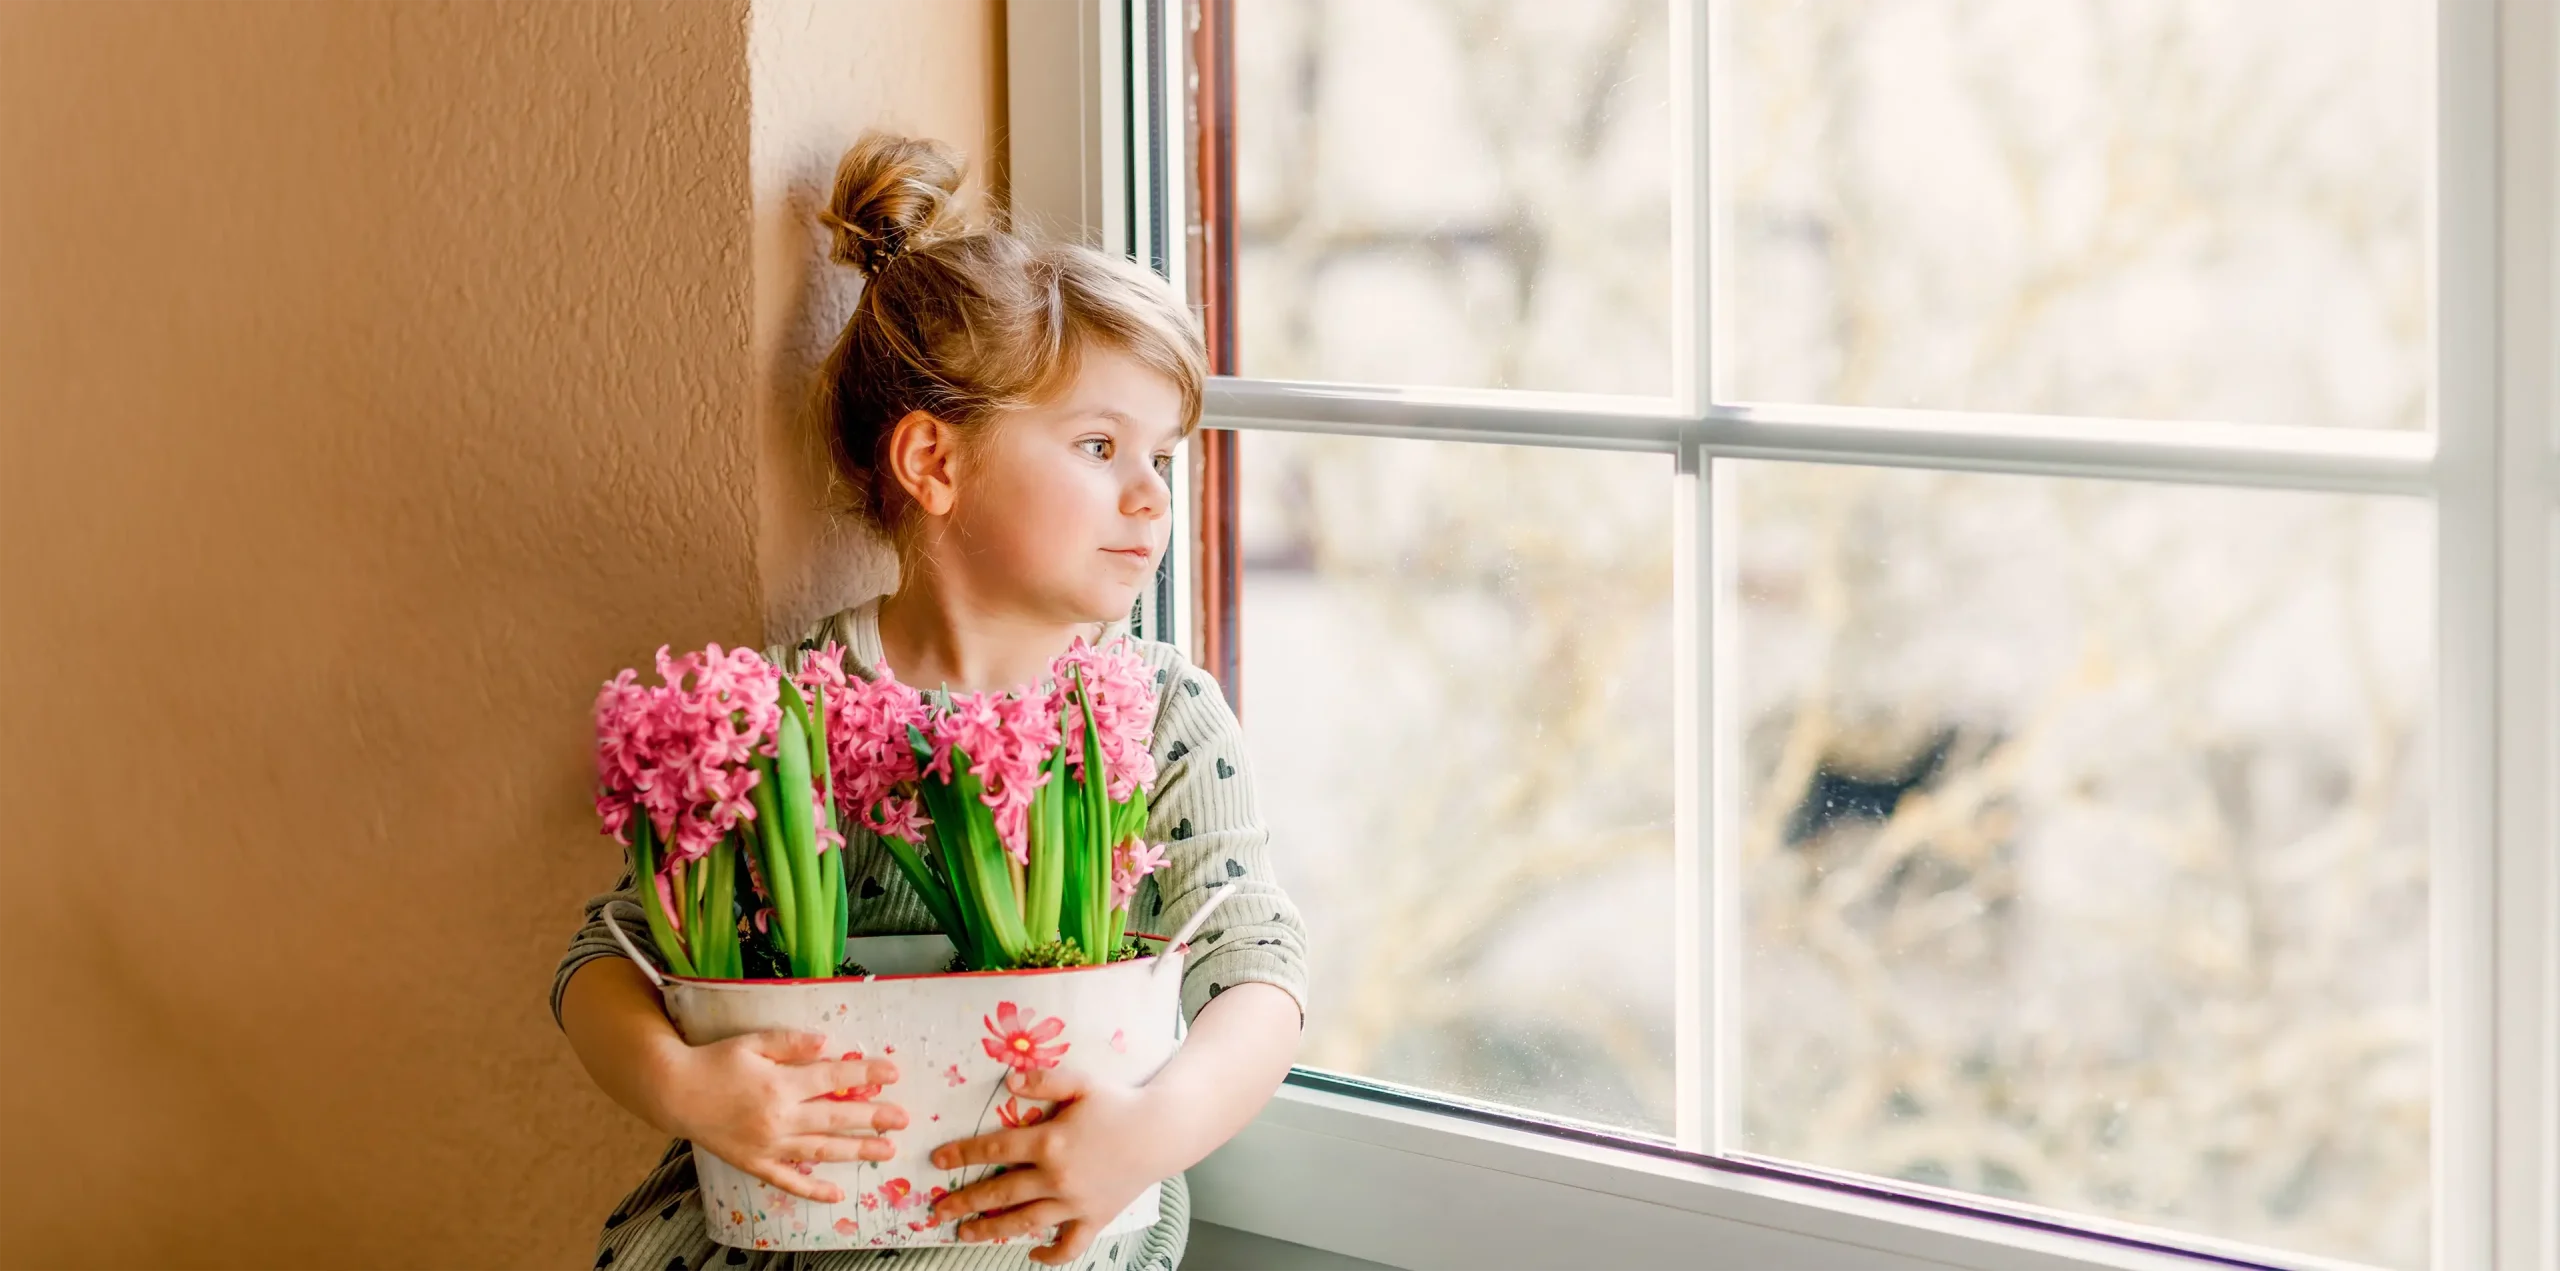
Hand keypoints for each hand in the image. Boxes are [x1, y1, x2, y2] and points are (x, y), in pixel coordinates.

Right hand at [659, 1029, 904, 1202]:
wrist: (674, 1093)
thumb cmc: (714, 1063)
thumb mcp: (752, 1042)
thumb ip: (790, 1043)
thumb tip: (827, 1043)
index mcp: (780, 1084)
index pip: (833, 1078)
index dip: (866, 1073)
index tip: (893, 1073)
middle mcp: (779, 1118)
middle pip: (835, 1118)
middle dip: (873, 1117)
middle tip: (902, 1119)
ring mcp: (768, 1145)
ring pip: (821, 1151)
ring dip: (856, 1151)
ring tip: (886, 1151)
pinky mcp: (755, 1164)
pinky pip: (788, 1181)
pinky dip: (813, 1191)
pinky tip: (836, 1194)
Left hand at [928, 1066, 1165, 1263]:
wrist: (1162, 1132)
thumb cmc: (1121, 1104)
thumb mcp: (1082, 1083)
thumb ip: (1044, 1081)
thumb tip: (1009, 1081)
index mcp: (1050, 1141)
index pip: (995, 1148)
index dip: (963, 1154)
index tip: (938, 1161)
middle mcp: (1057, 1177)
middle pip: (1000, 1191)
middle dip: (965, 1200)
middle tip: (938, 1209)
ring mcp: (1075, 1203)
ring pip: (1024, 1221)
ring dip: (991, 1229)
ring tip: (965, 1233)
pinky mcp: (1094, 1218)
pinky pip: (1069, 1245)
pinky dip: (1049, 1254)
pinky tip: (1031, 1252)